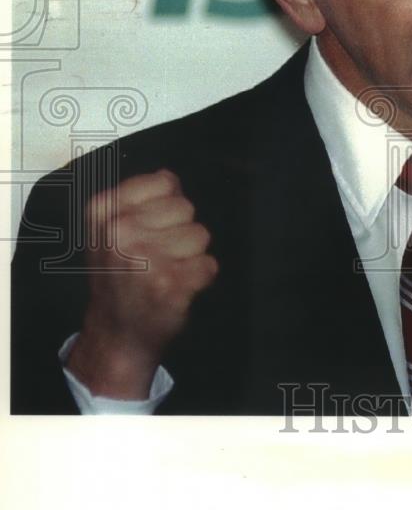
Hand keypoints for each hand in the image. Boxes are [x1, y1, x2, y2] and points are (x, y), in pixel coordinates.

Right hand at [66, 169, 217, 398]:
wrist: (116, 333)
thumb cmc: (119, 278)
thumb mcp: (111, 232)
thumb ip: (140, 199)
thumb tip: (169, 176)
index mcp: (103, 211)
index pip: (164, 182)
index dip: (166, 206)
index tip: (149, 230)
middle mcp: (120, 232)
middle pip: (186, 208)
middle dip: (180, 231)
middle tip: (157, 257)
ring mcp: (144, 258)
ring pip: (200, 235)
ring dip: (191, 256)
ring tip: (166, 272)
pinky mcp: (169, 284)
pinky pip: (209, 265)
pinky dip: (200, 278)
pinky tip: (177, 287)